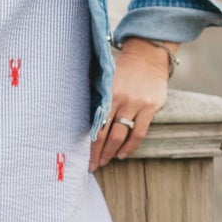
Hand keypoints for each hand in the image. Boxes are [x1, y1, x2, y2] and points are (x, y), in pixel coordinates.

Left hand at [89, 39, 173, 169]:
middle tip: (93, 165)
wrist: (147, 56)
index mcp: (105, 93)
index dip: (89, 143)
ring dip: (112, 152)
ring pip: (121, 135)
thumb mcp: (104, 77)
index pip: (94, 124)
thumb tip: (71, 106)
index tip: (83, 157)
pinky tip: (122, 154)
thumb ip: (91, 92)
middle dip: (98, 152)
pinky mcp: (150, 107)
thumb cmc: (122, 69)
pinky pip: (139, 133)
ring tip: (106, 161)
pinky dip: (130, 146)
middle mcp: (119, 99)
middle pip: (106, 133)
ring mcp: (136, 103)